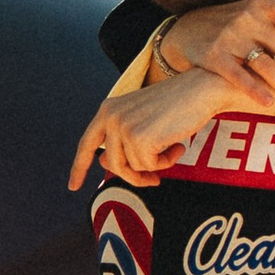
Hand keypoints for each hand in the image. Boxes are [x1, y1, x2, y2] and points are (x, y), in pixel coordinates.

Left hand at [70, 64, 246, 188]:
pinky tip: (178, 145)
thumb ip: (122, 139)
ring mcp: (123, 127)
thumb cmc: (177, 104)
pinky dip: (167, 162)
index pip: (87, 143)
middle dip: (135, 177)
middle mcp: (111, 117)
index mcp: (108, 109)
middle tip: (155, 180)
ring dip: (155, 166)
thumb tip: (106, 163)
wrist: (201, 88)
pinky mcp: (140, 138)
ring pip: (132, 168)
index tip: (73, 186)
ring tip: (173, 149)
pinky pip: (150, 167)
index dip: (79, 167)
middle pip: (114, 165)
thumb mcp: (142, 119)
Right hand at [150, 0, 274, 107]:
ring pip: (265, 64)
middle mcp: (248, 19)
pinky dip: (254, 90)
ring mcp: (231, 38)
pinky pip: (238, 76)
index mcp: (262, 6)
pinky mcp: (215, 57)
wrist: (184, 30)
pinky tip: (269, 103)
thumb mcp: (259, 18)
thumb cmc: (231, 25)